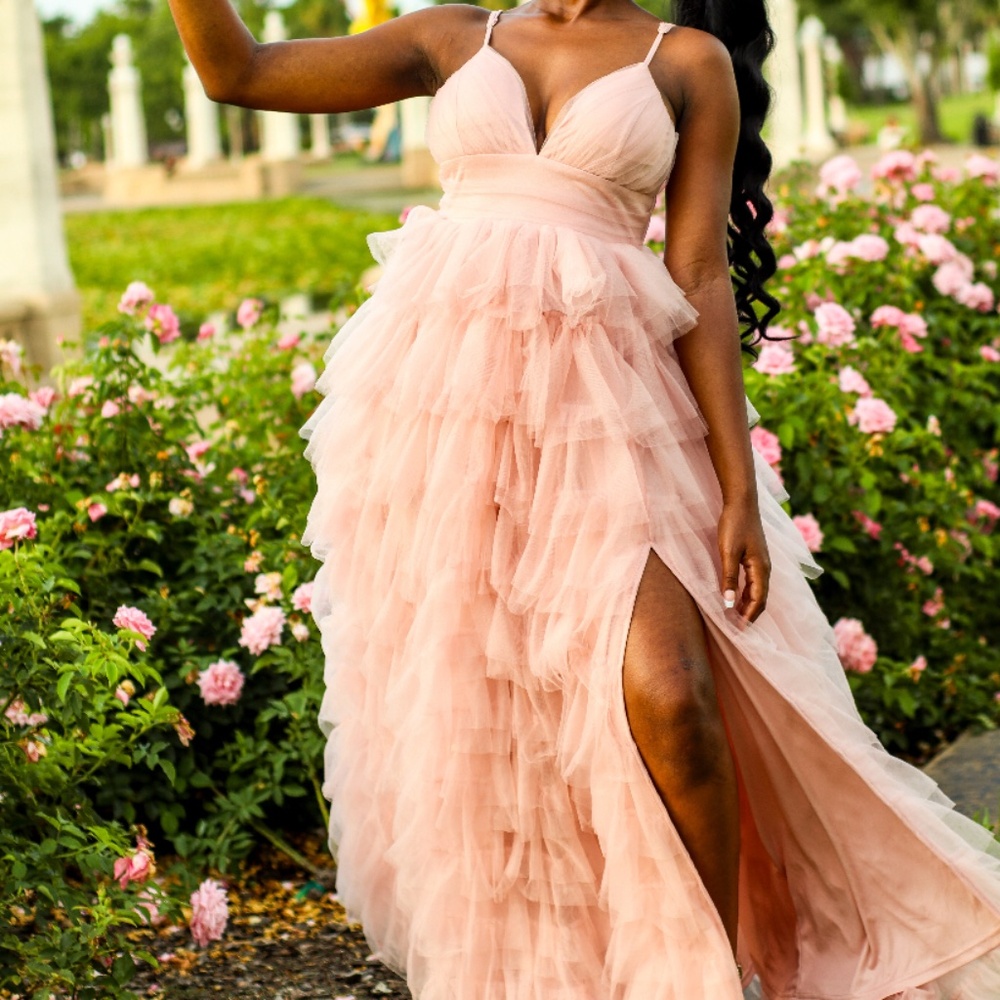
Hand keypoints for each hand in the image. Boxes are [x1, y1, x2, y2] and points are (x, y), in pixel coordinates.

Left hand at [717, 500, 770, 623]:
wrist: (741, 502)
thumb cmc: (734, 525)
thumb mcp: (727, 552)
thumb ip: (728, 577)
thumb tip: (728, 602)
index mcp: (761, 569)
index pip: (758, 600)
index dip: (748, 616)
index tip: (738, 630)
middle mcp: (765, 568)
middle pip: (760, 598)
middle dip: (749, 614)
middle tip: (736, 629)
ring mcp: (762, 562)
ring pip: (757, 591)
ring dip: (747, 605)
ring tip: (734, 617)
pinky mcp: (755, 557)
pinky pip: (754, 582)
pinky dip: (746, 593)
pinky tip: (736, 596)